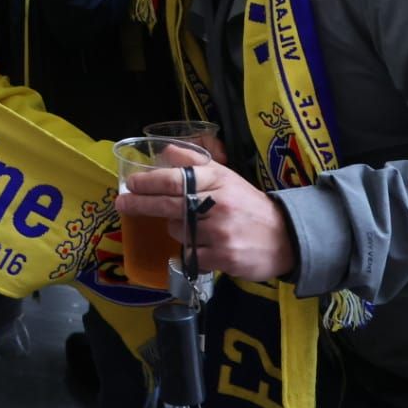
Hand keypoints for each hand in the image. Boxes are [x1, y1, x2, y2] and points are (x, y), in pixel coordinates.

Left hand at [116, 154, 295, 281]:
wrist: (286, 237)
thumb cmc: (248, 205)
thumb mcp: (226, 177)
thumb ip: (195, 164)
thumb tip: (164, 149)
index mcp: (218, 180)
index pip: (176, 178)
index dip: (149, 182)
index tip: (130, 184)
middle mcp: (218, 204)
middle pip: (170, 204)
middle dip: (141, 203)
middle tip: (121, 203)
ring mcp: (220, 232)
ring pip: (177, 231)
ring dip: (177, 230)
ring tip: (196, 228)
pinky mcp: (223, 257)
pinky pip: (190, 255)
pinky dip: (191, 252)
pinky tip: (205, 247)